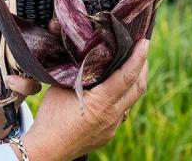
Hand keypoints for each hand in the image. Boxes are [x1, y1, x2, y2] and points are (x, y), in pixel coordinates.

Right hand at [21, 39, 149, 160]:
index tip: (144, 42)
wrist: (47, 149)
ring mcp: (112, 127)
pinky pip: (120, 112)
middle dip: (142, 67)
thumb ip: (77, 72)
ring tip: (128, 66)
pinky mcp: (108, 134)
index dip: (138, 58)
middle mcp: (112, 116)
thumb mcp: (61, 88)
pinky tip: (111, 91)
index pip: (127, 76)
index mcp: (102, 103)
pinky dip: (120, 98)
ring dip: (133, 83)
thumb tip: (83, 54)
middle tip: (141, 49)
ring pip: (130, 101)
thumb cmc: (51, 117)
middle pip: (138, 88)